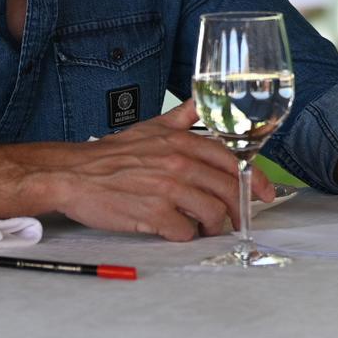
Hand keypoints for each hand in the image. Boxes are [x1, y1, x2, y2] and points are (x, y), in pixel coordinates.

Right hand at [47, 98, 275, 239]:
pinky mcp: (152, 213)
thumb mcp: (151, 126)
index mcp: (182, 141)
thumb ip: (182, 115)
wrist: (72, 174)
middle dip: (240, 208)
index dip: (254, 179)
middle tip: (238, 220)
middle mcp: (179, 162)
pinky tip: (181, 233)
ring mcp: (167, 189)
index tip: (264, 194)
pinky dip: (189, 236)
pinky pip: (186, 232)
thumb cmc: (111, 155)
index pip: (232, 160)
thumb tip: (202, 100)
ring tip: (208, 229)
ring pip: (212, 213)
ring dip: (215, 226)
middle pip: (228, 188)